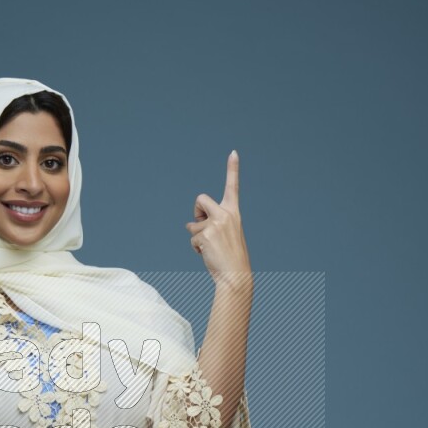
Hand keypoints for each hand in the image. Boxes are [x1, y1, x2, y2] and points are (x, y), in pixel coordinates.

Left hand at [185, 150, 251, 289]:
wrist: (236, 276)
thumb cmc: (231, 258)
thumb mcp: (227, 235)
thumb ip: (214, 224)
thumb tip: (191, 225)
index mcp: (234, 213)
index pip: (233, 187)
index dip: (232, 169)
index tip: (233, 152)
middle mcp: (226, 214)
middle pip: (200, 199)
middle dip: (196, 211)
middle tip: (202, 226)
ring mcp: (215, 224)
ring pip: (193, 224)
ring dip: (196, 236)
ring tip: (210, 248)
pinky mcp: (206, 235)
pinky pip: (192, 239)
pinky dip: (196, 248)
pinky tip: (207, 255)